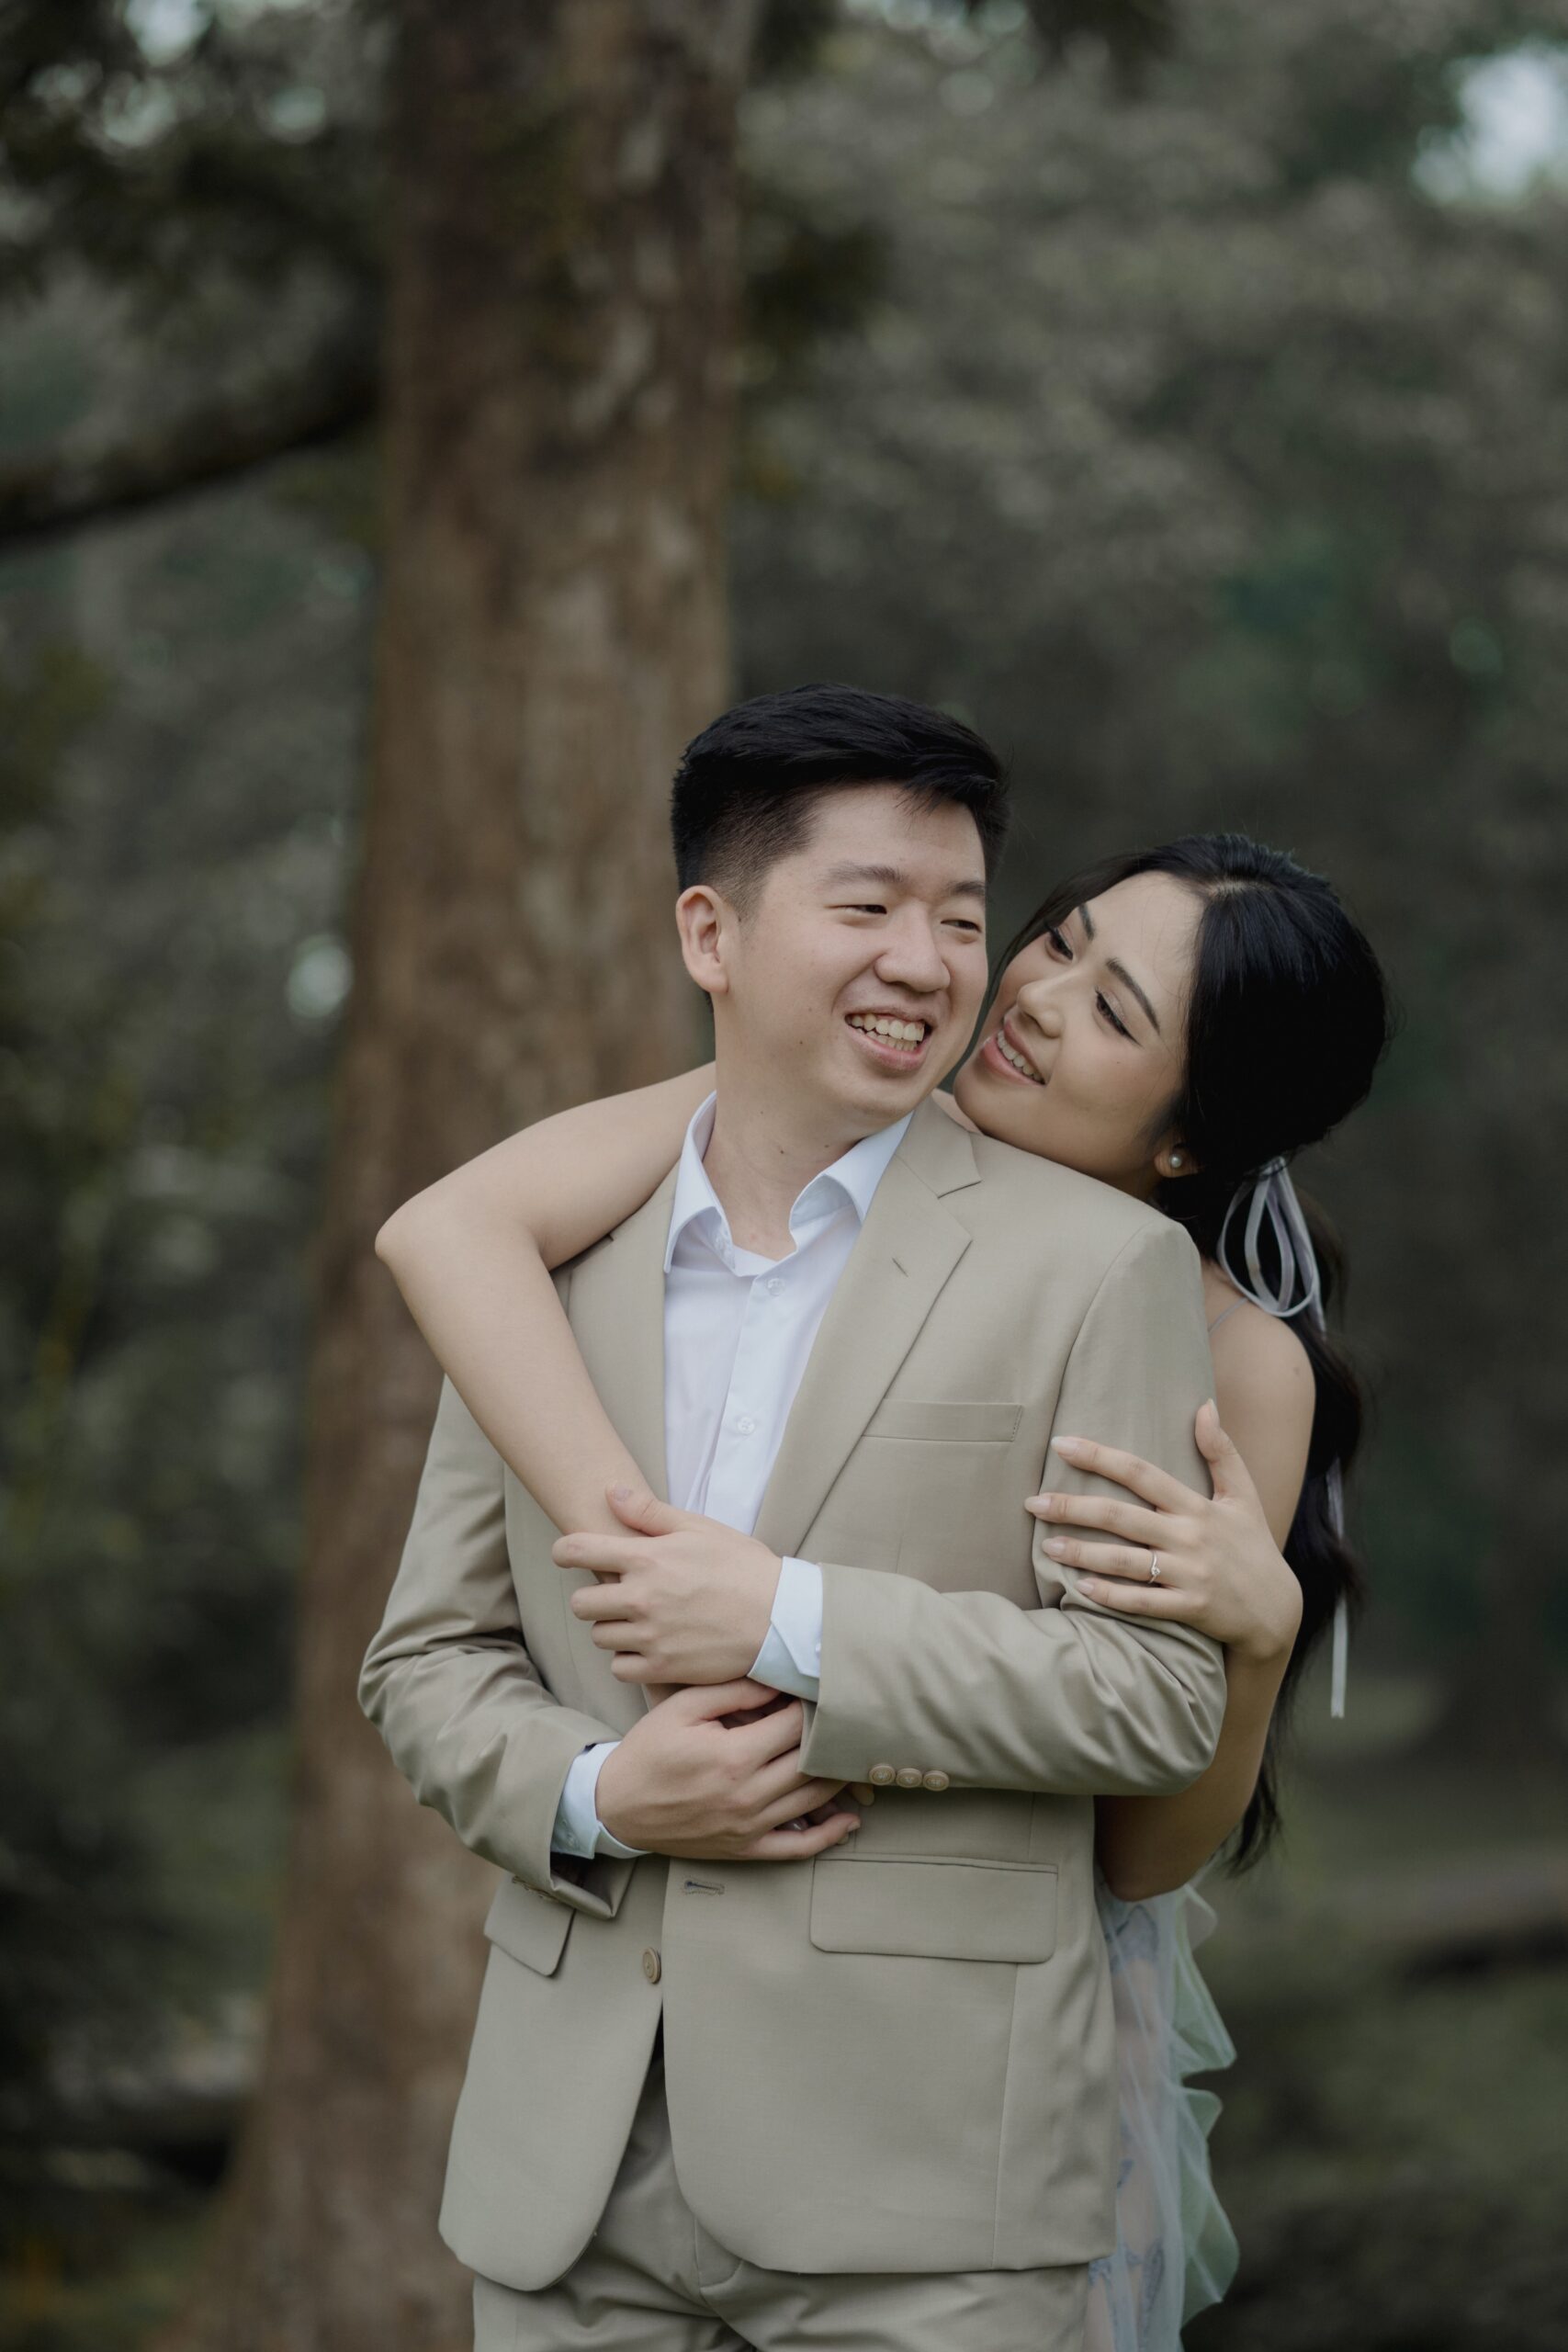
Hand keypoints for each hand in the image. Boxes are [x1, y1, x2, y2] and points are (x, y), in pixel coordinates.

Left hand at [553, 1485, 781, 1684]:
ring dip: (612, 1628)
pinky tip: (648, 1646)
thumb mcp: (699, 1528)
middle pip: (581, 1602)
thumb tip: (610, 1492)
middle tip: (617, 1594)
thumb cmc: (743, 1568)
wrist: (781, 1618)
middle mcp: (641, 1597)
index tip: (569, 1555)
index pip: (577, 1550)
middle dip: (593, 1596)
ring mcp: (650, 1635)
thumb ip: (649, 1513)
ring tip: (639, 1621)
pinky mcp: (662, 1667)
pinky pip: (619, 1667)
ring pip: (599, 1636)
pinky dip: (628, 1659)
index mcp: (647, 1558)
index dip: (565, 1551)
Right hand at [595, 1679, 860, 1860]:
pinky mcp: (745, 1848)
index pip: (794, 1726)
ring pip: (813, 1801)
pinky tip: (848, 1820)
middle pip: (811, 1762)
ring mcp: (748, 1825)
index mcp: (733, 1756)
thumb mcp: (681, 1708)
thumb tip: (776, 1681)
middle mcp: (747, 1795)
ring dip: (839, 1779)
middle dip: (831, 1738)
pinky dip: (828, 1836)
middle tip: (847, 1719)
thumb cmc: (649, 1751)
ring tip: (852, 1755)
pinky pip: (797, 1848)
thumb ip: (731, 1692)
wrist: (617, 1806)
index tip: (821, 1691)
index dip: (813, 1705)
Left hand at [1025, 1401, 1303, 1665]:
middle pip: (1122, 1516)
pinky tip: (1081, 1588)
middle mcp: (1190, 1537)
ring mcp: (1189, 1574)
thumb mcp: (1244, 1494)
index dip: (1100, 1456)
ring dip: (1083, 1553)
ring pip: (1125, 1561)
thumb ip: (1221, 1451)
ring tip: (1047, 1545)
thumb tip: (1204, 1405)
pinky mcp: (1189, 1609)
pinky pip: (1143, 1603)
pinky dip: (1111, 1596)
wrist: (1276, 1609)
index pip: (1141, 1473)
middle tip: (1032, 1502)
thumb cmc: (1252, 1545)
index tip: (1062, 1445)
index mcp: (1197, 1506)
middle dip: (1073, 1507)